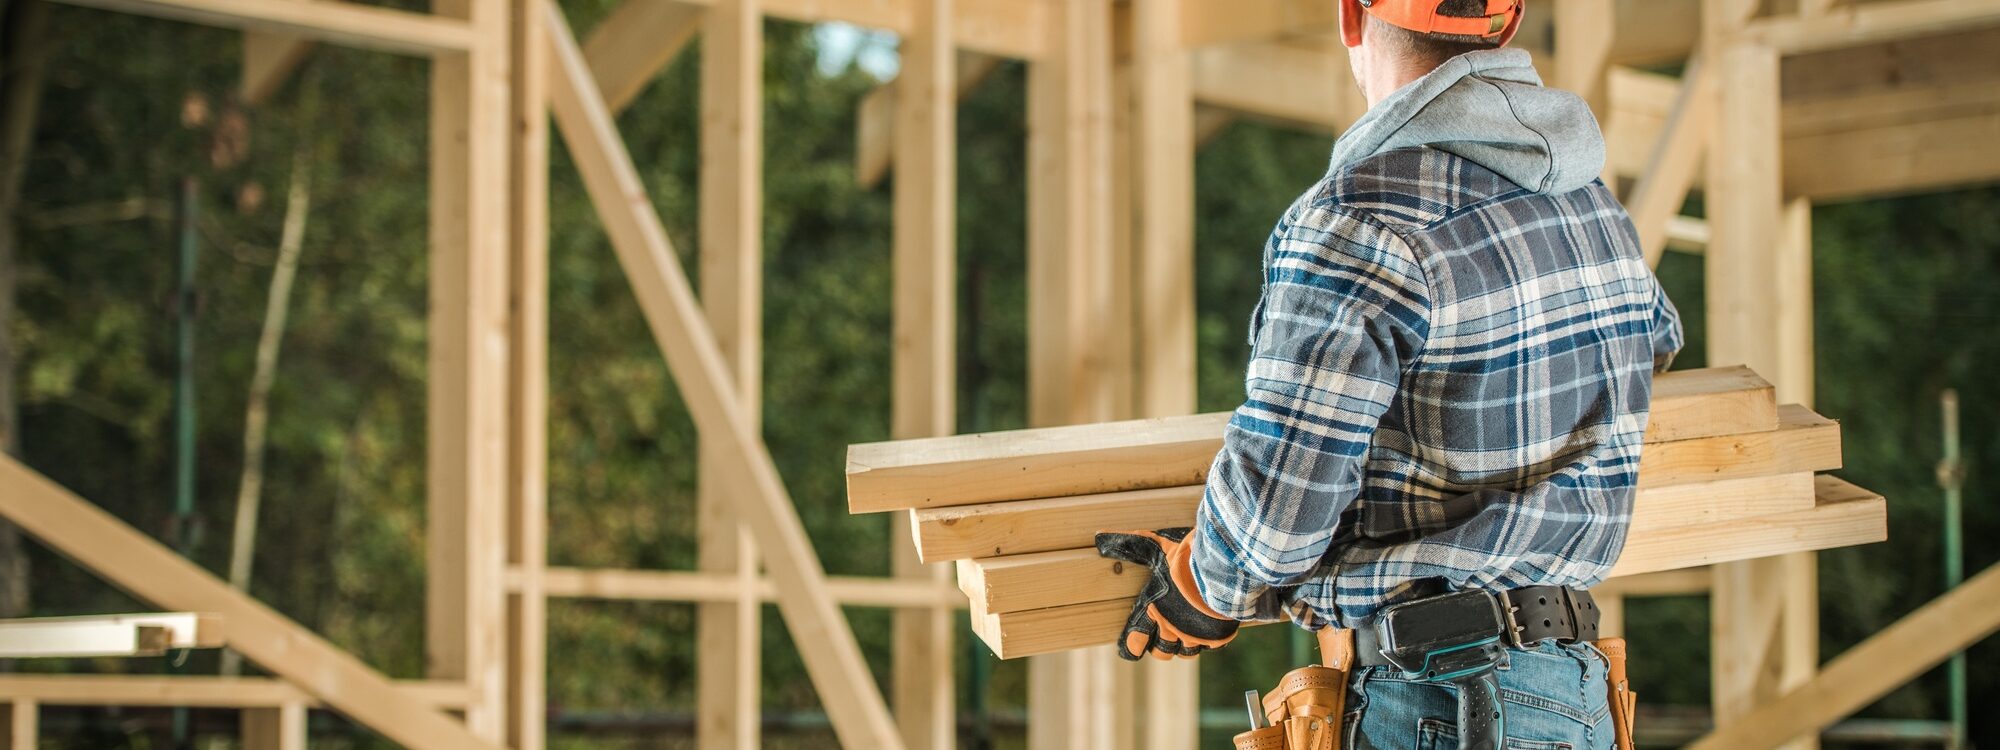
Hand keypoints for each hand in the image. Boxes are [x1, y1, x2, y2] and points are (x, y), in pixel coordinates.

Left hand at [1095, 527, 1239, 660]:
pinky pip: (1211, 646)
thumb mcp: (1154, 547)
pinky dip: (1210, 639)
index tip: (1132, 648)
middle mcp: (1173, 629)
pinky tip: (1210, 627)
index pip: (1136, 642)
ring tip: (1187, 633)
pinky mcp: (1218, 635)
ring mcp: (1196, 635)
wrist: (1221, 568)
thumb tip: (1099, 537)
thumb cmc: (1183, 559)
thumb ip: (1129, 545)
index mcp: (1154, 612)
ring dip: (1185, 645)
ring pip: (1187, 653)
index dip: (1132, 647)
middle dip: (1160, 648)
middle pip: (1162, 654)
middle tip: (1162, 638)